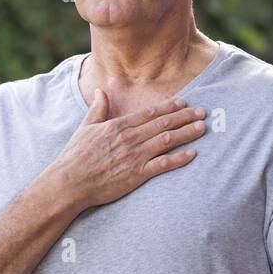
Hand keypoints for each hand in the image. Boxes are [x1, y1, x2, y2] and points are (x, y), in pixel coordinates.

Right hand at [51, 90, 206, 210]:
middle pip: (163, 124)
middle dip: (185, 117)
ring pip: (167, 140)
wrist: (70, 183)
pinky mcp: (137, 175)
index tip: (184, 102)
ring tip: (202, 128)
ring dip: (187, 133)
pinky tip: (192, 153)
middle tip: (202, 112)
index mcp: (118, 126)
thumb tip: (101, 90)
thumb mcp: (85, 128)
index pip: (150, 113)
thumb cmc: (75, 157)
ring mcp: (134, 156)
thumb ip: (97, 109)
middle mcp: (130, 138)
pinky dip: (179, 158)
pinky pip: (163, 164)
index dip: (169, 107)